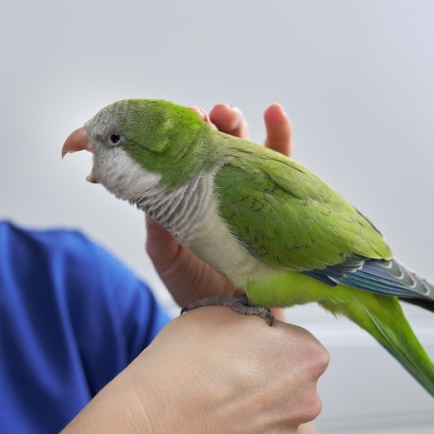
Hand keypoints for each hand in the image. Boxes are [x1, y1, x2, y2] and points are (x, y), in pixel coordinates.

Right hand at [42, 306, 327, 433]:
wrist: (156, 413)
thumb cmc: (186, 360)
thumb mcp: (223, 310)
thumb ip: (255, 314)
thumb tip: (261, 315)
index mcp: (306, 354)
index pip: (297, 338)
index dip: (269, 336)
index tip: (246, 340)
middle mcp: (309, 395)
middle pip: (294, 374)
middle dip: (269, 368)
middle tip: (232, 364)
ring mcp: (291, 429)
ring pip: (280, 403)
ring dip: (260, 396)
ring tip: (222, 389)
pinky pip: (267, 429)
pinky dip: (250, 423)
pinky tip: (222, 412)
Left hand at [146, 103, 292, 306]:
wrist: (227, 319)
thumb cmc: (193, 285)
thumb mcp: (166, 255)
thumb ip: (159, 225)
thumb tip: (149, 194)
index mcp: (191, 194)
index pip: (187, 155)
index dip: (183, 134)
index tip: (180, 121)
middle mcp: (221, 188)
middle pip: (218, 145)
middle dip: (213, 123)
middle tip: (209, 116)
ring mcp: (251, 193)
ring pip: (248, 148)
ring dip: (239, 125)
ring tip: (230, 116)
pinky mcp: (279, 205)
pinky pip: (284, 167)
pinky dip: (281, 134)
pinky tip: (276, 114)